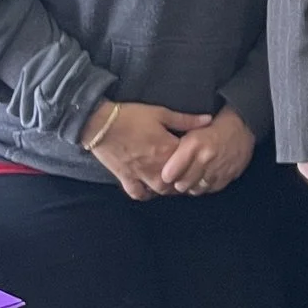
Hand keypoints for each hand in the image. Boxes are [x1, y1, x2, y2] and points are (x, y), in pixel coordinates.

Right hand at [85, 101, 211, 201]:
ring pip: (161, 190)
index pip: (191, 162)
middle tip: (189, 170)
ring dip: (169, 187)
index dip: (197, 160)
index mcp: (168, 151)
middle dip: (185, 177)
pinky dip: (146, 194)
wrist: (99, 124)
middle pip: (178, 181)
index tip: (201, 157)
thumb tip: (208, 120)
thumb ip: (186, 120)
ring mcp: (141, 176)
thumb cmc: (131, 116)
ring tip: (173, 179)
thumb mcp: (161, 113)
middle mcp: (157, 168)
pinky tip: (150, 188)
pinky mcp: (126, 179)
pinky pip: (138, 194)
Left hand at [158, 108, 256, 196]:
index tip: (166, 174)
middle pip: (181, 185)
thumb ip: (176, 149)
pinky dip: (205, 186)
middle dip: (177, 183)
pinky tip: (204, 177)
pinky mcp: (228, 176)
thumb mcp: (190, 131)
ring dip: (191, 185)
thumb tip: (163, 169)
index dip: (166, 175)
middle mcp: (205, 158)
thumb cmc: (212, 128)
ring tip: (191, 177)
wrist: (242, 127)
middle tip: (177, 178)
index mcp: (193, 144)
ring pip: (195, 189)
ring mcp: (218, 169)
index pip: (169, 174)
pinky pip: (209, 189)